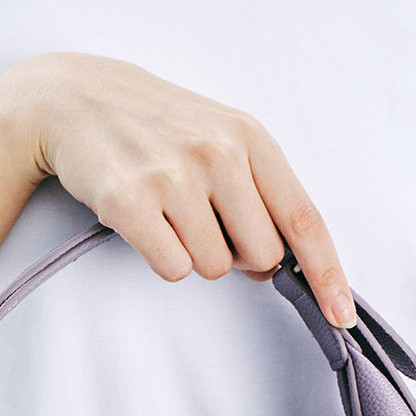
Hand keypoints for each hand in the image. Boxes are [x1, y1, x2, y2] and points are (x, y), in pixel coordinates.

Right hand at [5, 52, 355, 327]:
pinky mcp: (130, 201)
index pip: (303, 219)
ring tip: (167, 212)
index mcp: (251, 138)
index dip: (327, 274)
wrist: (75, 99)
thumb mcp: (220, 139)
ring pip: (214, 268)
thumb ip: (258, 195)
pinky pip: (173, 270)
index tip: (341, 316)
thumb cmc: (159, 128)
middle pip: (261, 256)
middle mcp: (218, 153)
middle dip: (238, 255)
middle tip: (204, 222)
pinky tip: (145, 221)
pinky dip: (162, 258)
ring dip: (193, 254)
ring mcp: (174, 176)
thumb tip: (273, 266)